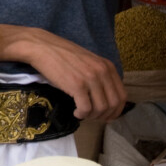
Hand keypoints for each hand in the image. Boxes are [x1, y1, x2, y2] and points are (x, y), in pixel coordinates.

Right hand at [0, 25, 124, 123]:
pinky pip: (86, 109)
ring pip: (101, 108)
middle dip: (104, 116)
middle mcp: (102, 72)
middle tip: (93, 117)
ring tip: (82, 113)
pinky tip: (75, 112)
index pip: (122, 95)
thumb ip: (100, 76)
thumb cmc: (63, 55)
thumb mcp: (89, 62)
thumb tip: (105, 98)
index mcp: (108, 66)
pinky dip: (81, 115)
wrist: (43, 47)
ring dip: (92, 116)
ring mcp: (90, 79)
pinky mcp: (77, 85)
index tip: (107, 116)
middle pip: (113, 104)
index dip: (116, 110)